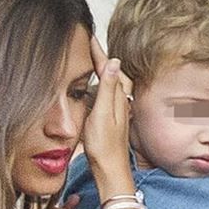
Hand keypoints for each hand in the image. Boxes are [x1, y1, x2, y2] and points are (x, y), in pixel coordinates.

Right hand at [81, 37, 133, 195]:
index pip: (107, 67)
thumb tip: (113, 61)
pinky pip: (108, 96)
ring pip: (111, 84)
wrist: (110, 172)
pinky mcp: (112, 121)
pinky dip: (101, 86)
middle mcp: (121, 102)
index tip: (88, 36)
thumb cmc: (105, 148)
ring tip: (92, 60)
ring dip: (102, 71)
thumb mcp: (103, 115)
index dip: (97, 52)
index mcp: (118, 98)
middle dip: (101, 57)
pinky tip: (96, 90)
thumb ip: (108, 89)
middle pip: (112, 73)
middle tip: (90, 44)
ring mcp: (117, 112)